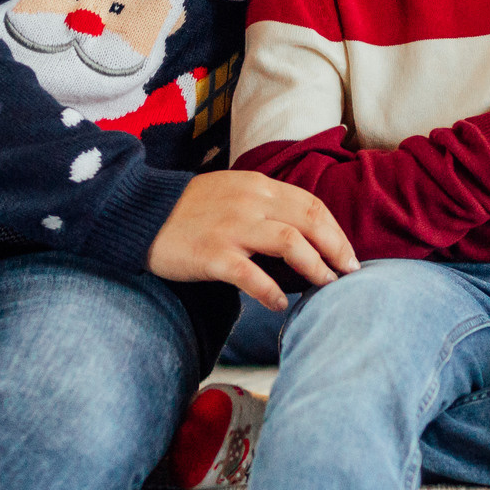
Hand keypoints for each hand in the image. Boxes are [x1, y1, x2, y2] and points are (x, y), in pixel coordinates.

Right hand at [148, 170, 358, 312]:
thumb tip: (303, 235)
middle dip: (337, 249)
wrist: (140, 212)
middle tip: (350, 273)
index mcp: (258, 186)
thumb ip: (266, 206)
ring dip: (316, 267)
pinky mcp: (212, 254)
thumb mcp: (233, 193)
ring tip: (326, 286)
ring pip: (290, 243)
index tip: (348, 254)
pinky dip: (271, 291)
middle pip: (310, 221)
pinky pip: (251, 274)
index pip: (311, 204)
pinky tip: (280, 304)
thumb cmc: (190, 210)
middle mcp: (250, 202)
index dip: (336, 230)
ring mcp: (231, 228)